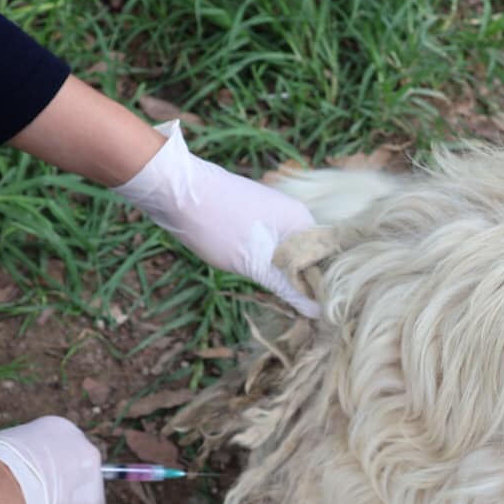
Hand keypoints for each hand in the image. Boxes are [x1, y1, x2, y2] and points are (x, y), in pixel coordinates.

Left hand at [114, 121, 318, 316]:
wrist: (175, 189)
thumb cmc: (216, 225)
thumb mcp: (253, 264)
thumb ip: (287, 286)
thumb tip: (316, 310)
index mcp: (301, 220)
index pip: (329, 259)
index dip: (325, 287)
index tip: (323, 313)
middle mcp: (293, 214)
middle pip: (310, 256)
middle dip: (306, 283)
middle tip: (304, 314)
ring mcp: (273, 213)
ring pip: (290, 252)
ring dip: (287, 275)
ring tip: (288, 303)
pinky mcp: (254, 215)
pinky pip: (273, 244)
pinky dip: (271, 263)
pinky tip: (265, 281)